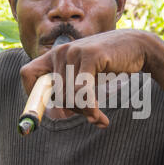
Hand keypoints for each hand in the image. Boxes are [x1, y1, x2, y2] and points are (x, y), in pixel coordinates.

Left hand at [20, 29, 149, 127]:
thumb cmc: (108, 65)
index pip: (27, 73)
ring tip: (97, 117)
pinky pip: (81, 91)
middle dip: (71, 109)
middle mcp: (60, 51)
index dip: (31, 95)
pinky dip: (89, 108)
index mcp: (54, 55)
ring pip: (68, 95)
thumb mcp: (85, 77)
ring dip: (84, 112)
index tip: (47, 110)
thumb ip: (70, 91)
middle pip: (53, 93)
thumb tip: (58, 115)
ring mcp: (74, 52)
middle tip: (88, 114)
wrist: (136, 47)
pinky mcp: (89, 56)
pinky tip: (99, 117)